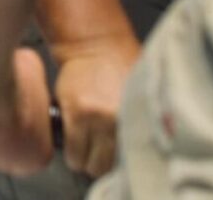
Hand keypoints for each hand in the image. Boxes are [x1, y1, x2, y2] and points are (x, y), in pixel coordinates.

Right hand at [53, 35, 138, 177]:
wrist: (97, 45)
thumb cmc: (122, 69)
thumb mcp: (139, 99)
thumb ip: (140, 125)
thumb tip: (142, 151)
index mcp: (139, 120)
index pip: (129, 162)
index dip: (120, 164)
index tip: (116, 158)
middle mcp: (119, 122)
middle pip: (105, 168)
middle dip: (98, 163)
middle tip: (97, 151)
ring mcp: (96, 118)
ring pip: (85, 163)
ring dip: (83, 158)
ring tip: (84, 144)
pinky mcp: (75, 113)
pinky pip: (71, 151)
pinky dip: (70, 150)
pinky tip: (73, 137)